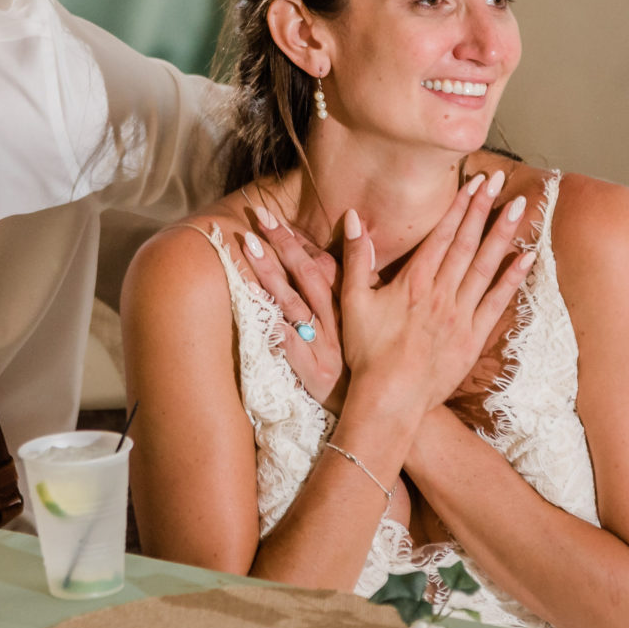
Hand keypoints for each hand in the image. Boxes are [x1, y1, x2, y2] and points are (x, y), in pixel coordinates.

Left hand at [233, 209, 343, 406]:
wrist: (378, 410)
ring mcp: (322, 347)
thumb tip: (341, 254)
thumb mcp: (357, 328)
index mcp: (344, 309)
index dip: (293, 241)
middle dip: (282, 245)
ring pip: (295, 304)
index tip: (271, 217)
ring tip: (249, 246)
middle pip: (306, 276)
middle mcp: (333, 323)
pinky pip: (293, 348)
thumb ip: (350, 291)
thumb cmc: (360, 368)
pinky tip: (261, 311)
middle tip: (257, 218)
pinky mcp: (313, 374)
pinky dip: (278, 329)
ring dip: (272, 274)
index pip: (319, 265)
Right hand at [337, 173, 535, 428]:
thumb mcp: (352, 301)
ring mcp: (461, 315)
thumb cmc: (367, 352)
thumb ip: (356, 258)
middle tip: (499, 181)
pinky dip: (512, 278)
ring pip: (485, 266)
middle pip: (466, 242)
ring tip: (519, 206)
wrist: (390, 398)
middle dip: (483, 208)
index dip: (460, 206)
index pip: (442, 234)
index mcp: (413, 281)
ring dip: (502, 233)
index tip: (474, 182)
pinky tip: (526, 257)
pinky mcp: (473, 337)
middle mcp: (441, 292)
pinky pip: (497, 301)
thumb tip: (353, 218)